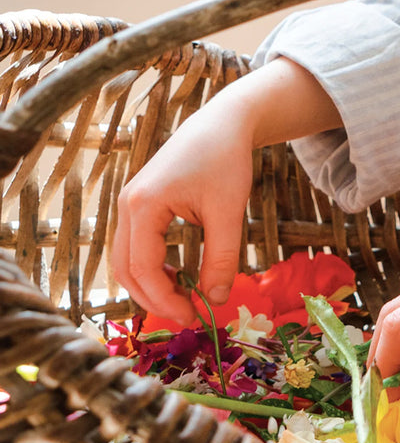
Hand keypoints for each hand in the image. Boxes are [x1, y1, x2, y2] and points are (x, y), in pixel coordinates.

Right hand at [112, 57, 342, 322]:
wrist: (221, 124)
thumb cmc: (226, 162)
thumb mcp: (229, 214)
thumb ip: (222, 258)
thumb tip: (215, 300)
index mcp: (143, 206)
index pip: (143, 268)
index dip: (165, 299)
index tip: (193, 318)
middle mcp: (126, 206)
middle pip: (125, 269)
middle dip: (153, 298)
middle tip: (187, 318)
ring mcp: (129, 204)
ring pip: (126, 260)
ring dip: (151, 285)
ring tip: (184, 301)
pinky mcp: (138, 205)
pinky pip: (135, 247)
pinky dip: (151, 268)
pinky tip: (178, 277)